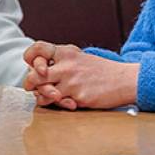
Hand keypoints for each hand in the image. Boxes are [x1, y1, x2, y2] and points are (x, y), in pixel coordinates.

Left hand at [23, 41, 138, 110]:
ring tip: (49, 96)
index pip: (38, 49)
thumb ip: (62, 61)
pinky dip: (60, 105)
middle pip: (34, 74)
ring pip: (43, 92)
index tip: (31, 65)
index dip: (30, 57)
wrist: (125, 80)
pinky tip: (68, 102)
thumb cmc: (102, 71)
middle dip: (29, 83)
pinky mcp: (78, 97)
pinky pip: (59, 103)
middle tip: (31, 86)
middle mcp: (67, 66)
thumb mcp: (81, 58)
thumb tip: (39, 68)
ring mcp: (72, 82)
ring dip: (42, 96)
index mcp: (67, 53)